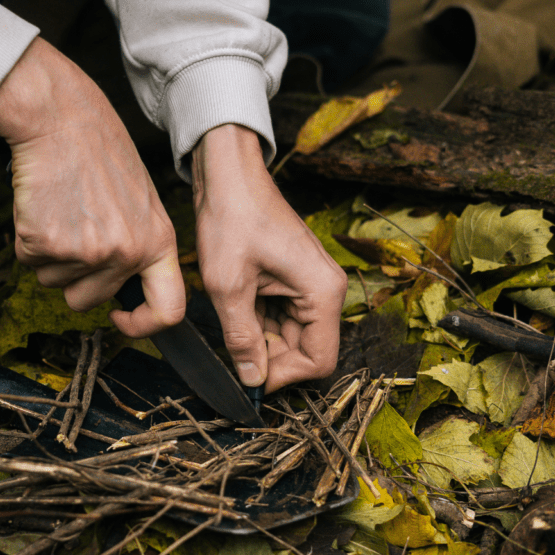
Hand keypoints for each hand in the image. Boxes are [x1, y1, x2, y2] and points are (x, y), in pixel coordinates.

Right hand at [0, 38, 184, 336]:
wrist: (59, 116)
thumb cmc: (98, 150)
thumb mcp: (141, 199)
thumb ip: (138, 244)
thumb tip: (125, 290)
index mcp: (158, 241)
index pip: (169, 308)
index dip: (143, 324)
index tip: (121, 317)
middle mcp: (126, 252)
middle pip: (89, 301)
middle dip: (74, 276)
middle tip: (74, 227)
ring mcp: (86, 251)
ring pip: (54, 283)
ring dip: (50, 255)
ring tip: (62, 208)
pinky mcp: (46, 244)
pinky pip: (29, 262)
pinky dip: (28, 238)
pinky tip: (42, 204)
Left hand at [192, 124, 346, 391]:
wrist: (228, 176)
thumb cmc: (232, 219)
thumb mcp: (228, 287)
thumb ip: (241, 338)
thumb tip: (251, 379)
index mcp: (322, 292)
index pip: (319, 361)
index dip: (283, 376)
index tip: (248, 377)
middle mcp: (326, 290)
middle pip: (306, 350)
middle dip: (269, 358)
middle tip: (231, 351)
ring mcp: (312, 284)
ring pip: (291, 336)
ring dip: (260, 339)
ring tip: (229, 319)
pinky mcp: (295, 280)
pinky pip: (282, 317)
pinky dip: (258, 322)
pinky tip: (235, 308)